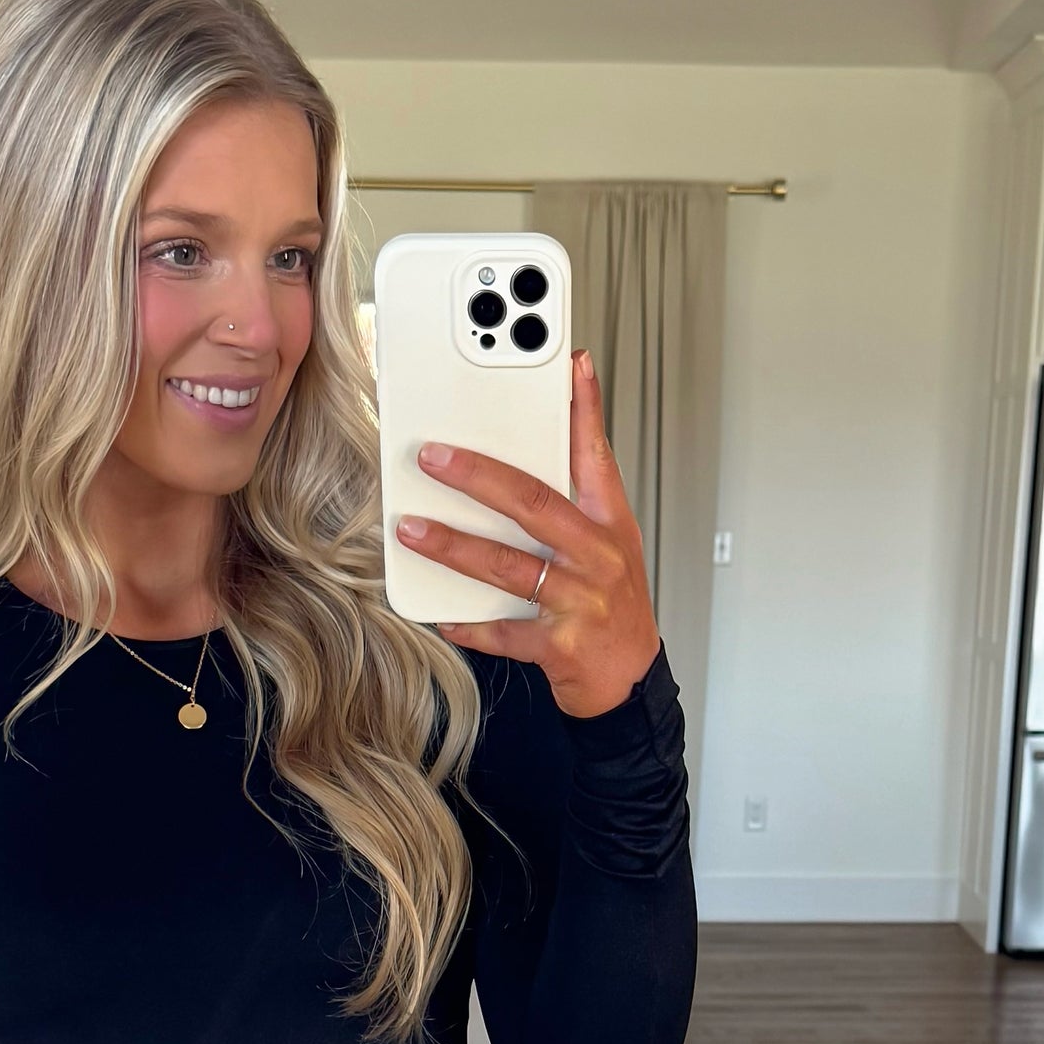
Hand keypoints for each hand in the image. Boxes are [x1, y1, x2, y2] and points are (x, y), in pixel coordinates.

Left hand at [395, 351, 661, 718]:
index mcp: (609, 524)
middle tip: (433, 457)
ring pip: (508, 566)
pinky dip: (468, 624)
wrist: (631, 679)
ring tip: (412, 529)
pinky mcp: (560, 645)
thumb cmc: (612, 606)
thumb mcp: (608, 543)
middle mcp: (597, 557)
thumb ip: (576, 496)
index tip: (569, 364)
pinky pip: (503, 632)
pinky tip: (440, 613)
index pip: (595, 455)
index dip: (583, 408)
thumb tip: (542, 443)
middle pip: (535, 503)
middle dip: (479, 476)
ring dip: (454, 546)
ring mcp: (580, 601)